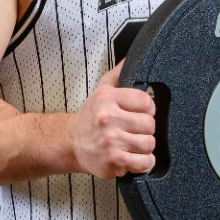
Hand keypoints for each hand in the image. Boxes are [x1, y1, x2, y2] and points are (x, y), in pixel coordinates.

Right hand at [69, 61, 155, 178]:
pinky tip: (135, 158)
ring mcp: (110, 142)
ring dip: (145, 146)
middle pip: (150, 124)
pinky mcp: (113, 161)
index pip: (146, 101)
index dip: (148, 109)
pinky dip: (144, 163)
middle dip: (146, 129)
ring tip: (133, 144)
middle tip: (135, 131)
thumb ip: (118, 74)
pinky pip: (144, 163)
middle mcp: (108, 119)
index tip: (141, 113)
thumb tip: (132, 57)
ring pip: (149, 144)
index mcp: (107, 98)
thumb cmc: (90, 117)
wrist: (70, 142)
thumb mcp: (101, 90)